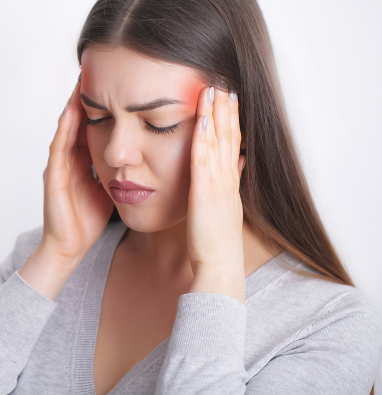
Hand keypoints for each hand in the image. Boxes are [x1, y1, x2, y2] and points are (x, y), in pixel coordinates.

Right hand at [39, 77, 113, 266]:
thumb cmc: (89, 219)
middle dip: (87, 97)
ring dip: (73, 105)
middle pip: (79, 120)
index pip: (93, 125)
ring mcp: (59, 166)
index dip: (102, 105)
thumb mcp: (109, 187)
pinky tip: (72, 112)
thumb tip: (141, 154)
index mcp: (84, 160)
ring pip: (66, 128)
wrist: (69, 247)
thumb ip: (118, 167)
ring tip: (82, 81)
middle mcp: (69, 158)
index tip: (115, 83)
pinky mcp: (53, 177)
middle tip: (96, 70)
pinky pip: (59, 147)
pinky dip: (65, 128)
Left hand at [186, 86, 246, 302]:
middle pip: (229, 137)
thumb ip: (231, 184)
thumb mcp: (226, 209)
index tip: (229, 97)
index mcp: (229, 183)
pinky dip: (205, 139)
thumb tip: (239, 162)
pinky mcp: (206, 194)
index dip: (231, 120)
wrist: (220, 267)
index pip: (232, 144)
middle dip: (226, 109)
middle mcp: (227, 179)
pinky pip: (204, 161)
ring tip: (214, 89)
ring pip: (219, 143)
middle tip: (223, 82)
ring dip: (217, 115)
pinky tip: (202, 119)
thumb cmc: (217, 242)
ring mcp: (218, 185)